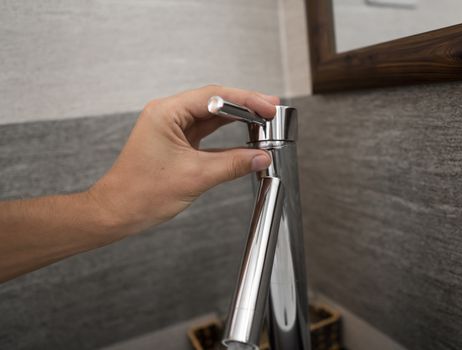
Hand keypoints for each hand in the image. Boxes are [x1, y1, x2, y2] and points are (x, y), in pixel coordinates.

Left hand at [88, 85, 278, 235]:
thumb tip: (260, 157)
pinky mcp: (177, 142)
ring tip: (263, 122)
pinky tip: (244, 137)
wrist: (118, 212)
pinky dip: (227, 134)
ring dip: (238, 119)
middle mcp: (167, 115)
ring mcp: (172, 128)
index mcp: (166, 113)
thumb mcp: (195, 177)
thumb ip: (233, 164)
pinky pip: (207, 132)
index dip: (246, 100)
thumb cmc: (140, 193)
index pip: (214, 97)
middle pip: (215, 102)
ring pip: (212, 117)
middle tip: (270, 111)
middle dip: (245, 107)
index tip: (267, 107)